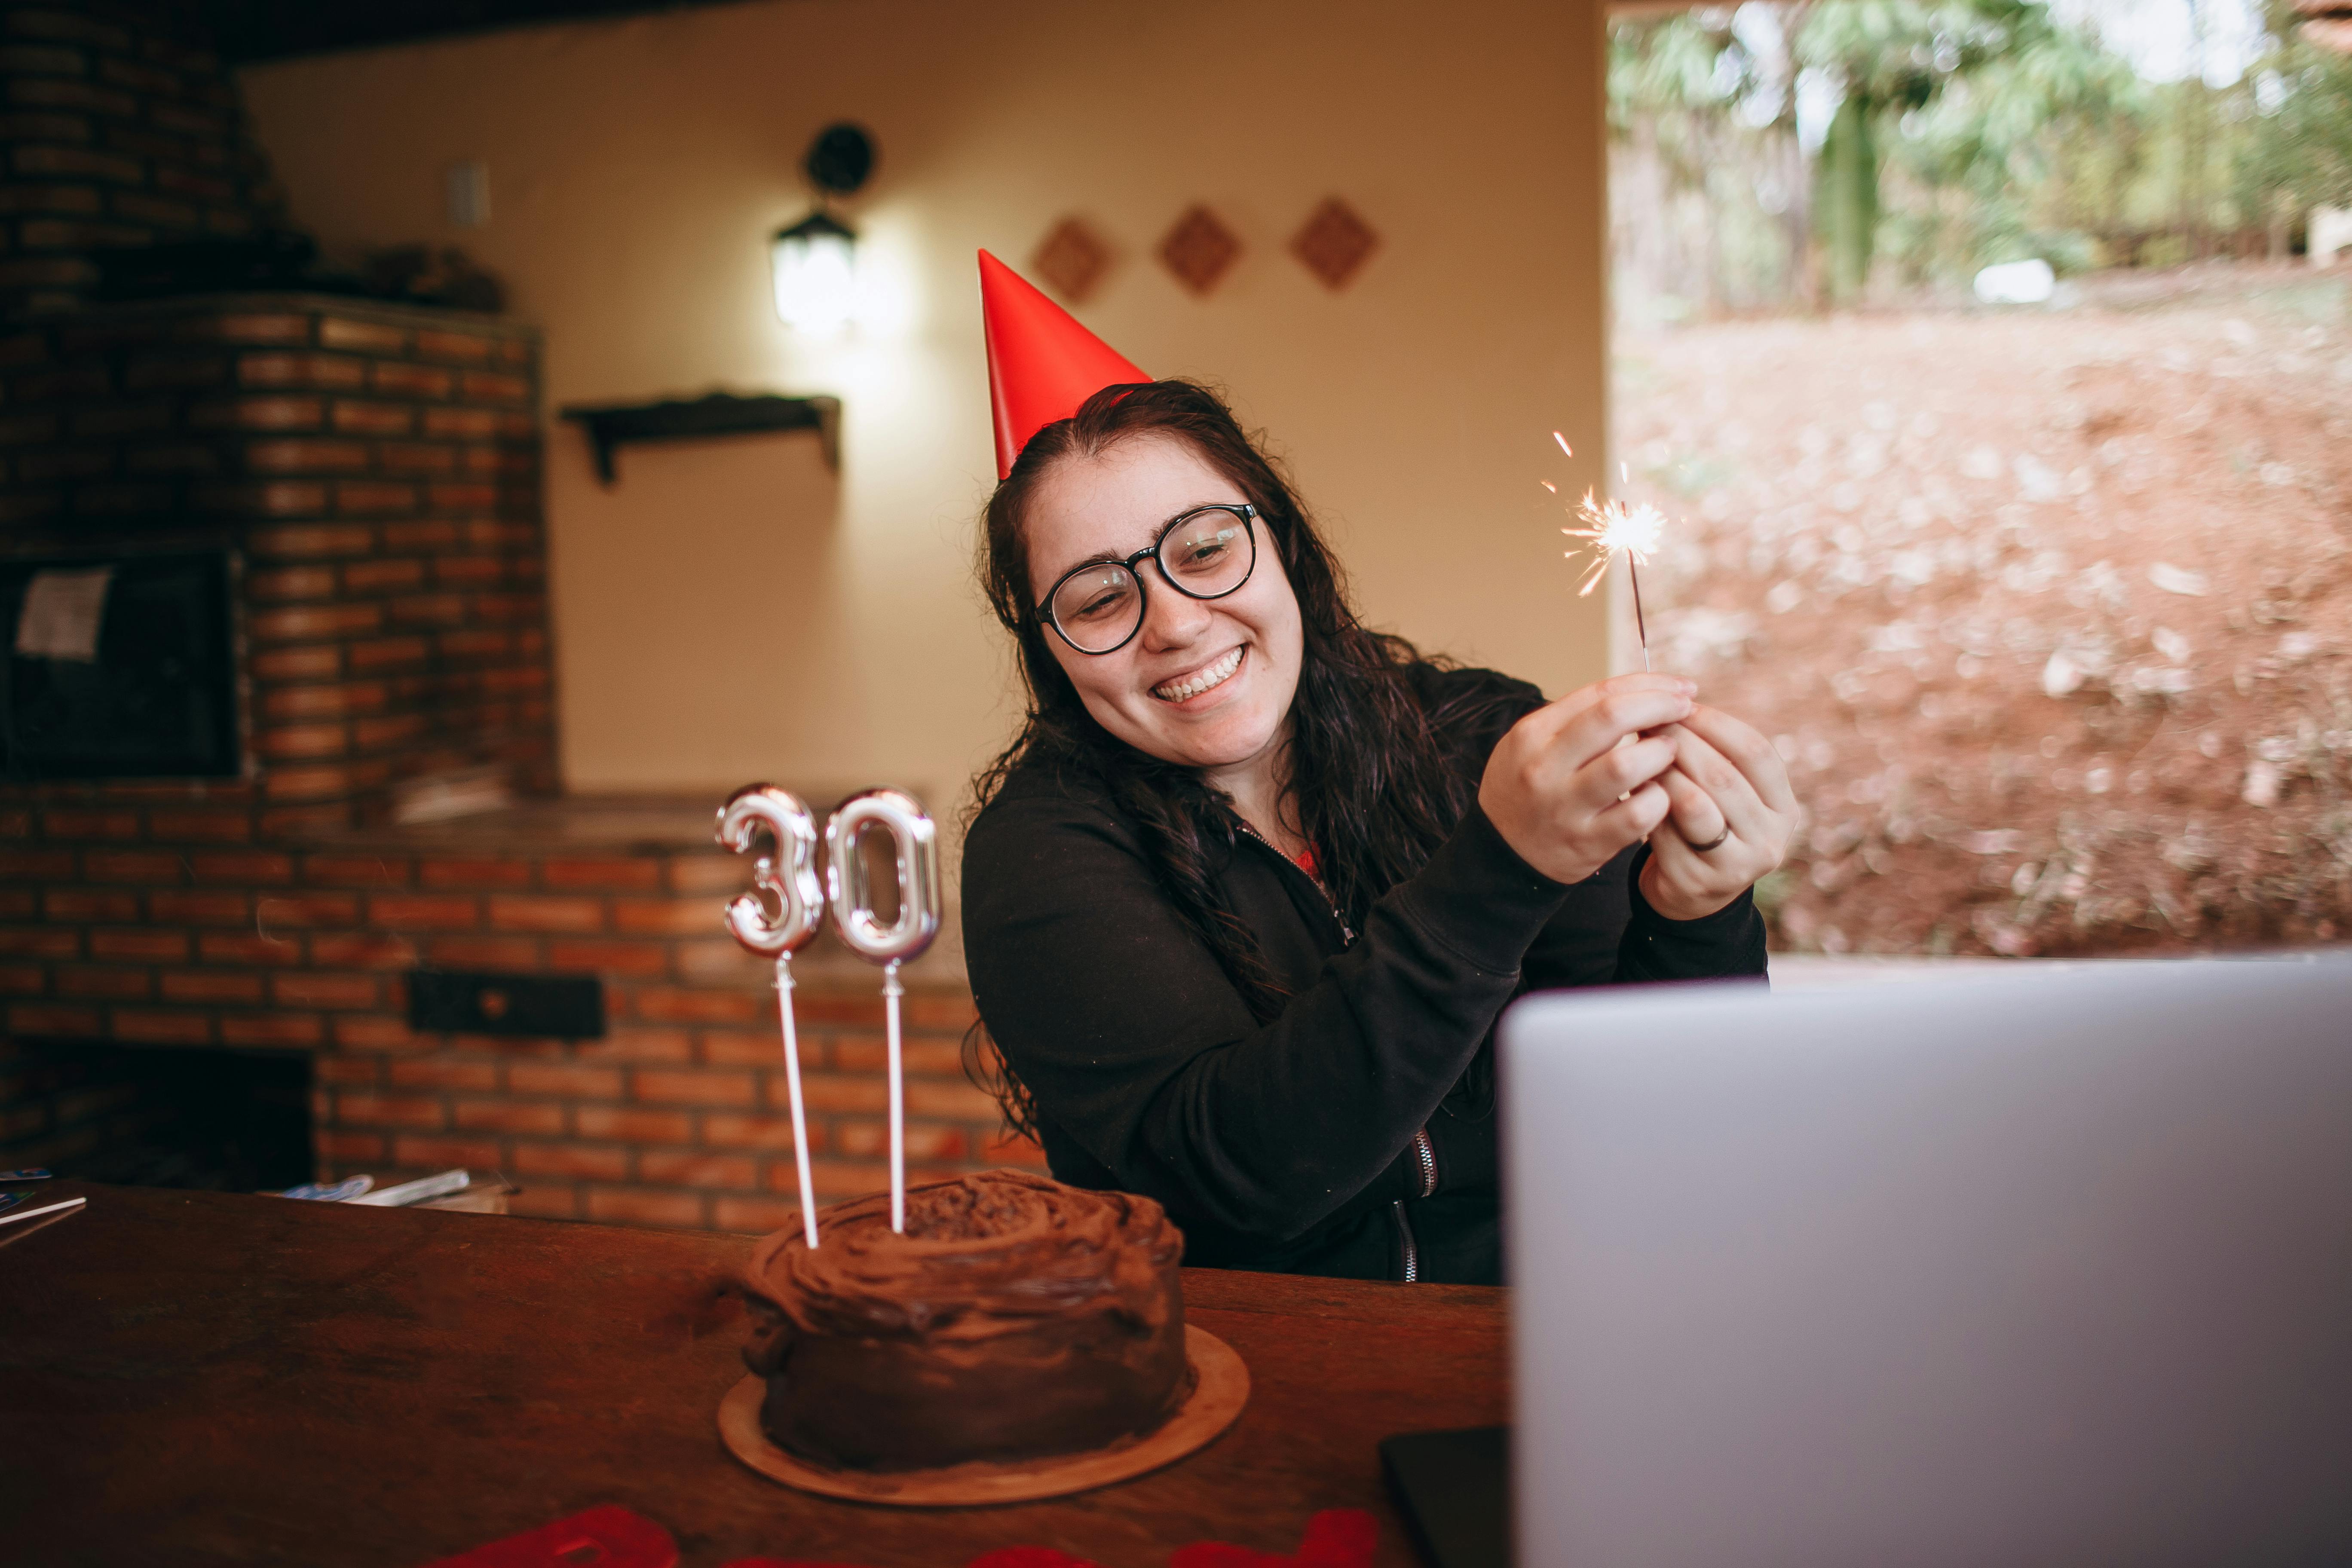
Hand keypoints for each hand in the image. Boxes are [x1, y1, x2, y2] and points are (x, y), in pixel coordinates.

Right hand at [1479, 673, 1695, 884]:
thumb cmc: (1527, 791)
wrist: (1500, 856)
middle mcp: (1544, 768)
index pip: (1599, 694)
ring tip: (1669, 752)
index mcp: (1532, 734)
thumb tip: (1644, 693)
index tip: (1678, 688)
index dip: (1648, 685)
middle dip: (1661, 706)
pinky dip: (1659, 800)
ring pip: (1627, 765)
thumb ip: (1578, 720)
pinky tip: (1660, 795)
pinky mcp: (1586, 843)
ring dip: (1661, 752)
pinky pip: (1637, 815)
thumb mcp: (1532, 745)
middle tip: (1685, 709)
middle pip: (1613, 717)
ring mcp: (1564, 807)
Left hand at [1640, 703, 1796, 920]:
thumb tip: (1671, 700)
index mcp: (1783, 806)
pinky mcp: (1699, 883)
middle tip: (1648, 721)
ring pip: (1695, 805)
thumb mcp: (1725, 791)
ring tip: (1639, 752)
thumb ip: (1714, 754)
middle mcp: (1771, 838)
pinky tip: (1630, 788)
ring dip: (1663, 772)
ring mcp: (1738, 865)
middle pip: (1723, 776)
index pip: (1756, 752)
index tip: (1681, 703)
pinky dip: (1647, 805)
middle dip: (1682, 743)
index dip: (1717, 723)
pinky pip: (1667, 833)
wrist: (1691, 891)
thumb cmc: (1706, 822)